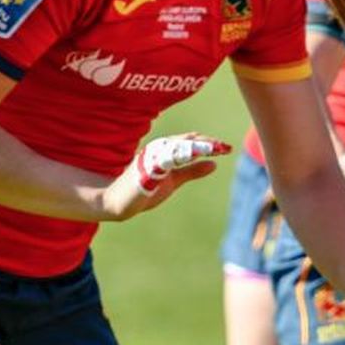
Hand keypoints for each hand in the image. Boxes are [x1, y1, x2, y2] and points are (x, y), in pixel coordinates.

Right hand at [103, 133, 229, 219]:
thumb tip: (215, 164)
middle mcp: (157, 150)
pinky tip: (190, 157)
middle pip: (184, 141)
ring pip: (174, 147)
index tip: (226, 147)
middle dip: (205, 143)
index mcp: (165, 150)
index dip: (209, 144)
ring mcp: (149, 159)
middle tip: (224, 147)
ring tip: (212, 148)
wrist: (118, 203)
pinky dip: (175, 157)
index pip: (190, 142)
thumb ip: (192, 171)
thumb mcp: (174, 180)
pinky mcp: (144, 171)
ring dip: (194, 147)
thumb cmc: (145, 189)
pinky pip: (160, 161)